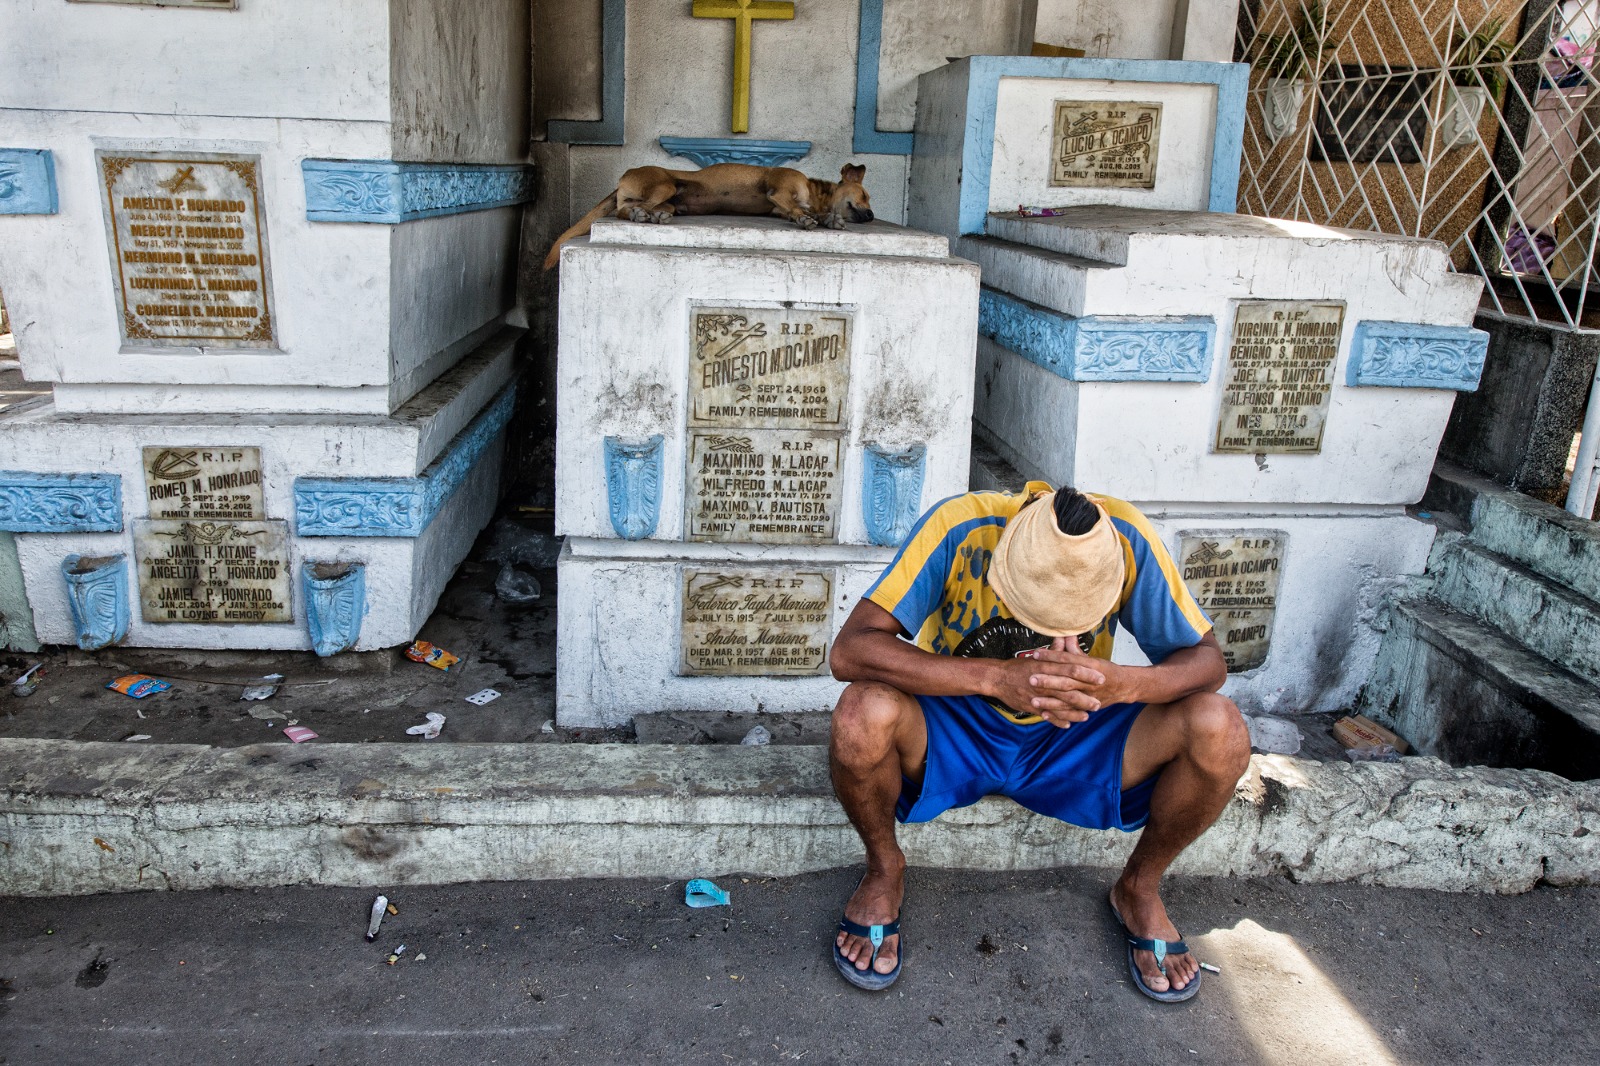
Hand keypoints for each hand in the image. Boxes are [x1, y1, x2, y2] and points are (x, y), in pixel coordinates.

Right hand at [986, 638, 1105, 726]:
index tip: (1101, 677)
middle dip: (1085, 696)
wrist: (996, 678)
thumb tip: (1064, 638)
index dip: (1087, 674)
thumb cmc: (1018, 667)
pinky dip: (1058, 721)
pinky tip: (1068, 725)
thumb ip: (1053, 652)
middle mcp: (1043, 681)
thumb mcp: (1036, 657)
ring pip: (1060, 705)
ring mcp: (1037, 695)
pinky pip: (1047, 716)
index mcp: (1046, 666)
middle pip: (1069, 689)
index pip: (1071, 668)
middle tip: (1099, 702)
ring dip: (1075, 712)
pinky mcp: (1031, 706)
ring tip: (1088, 715)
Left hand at [1030, 634, 1138, 711]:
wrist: (1125, 686)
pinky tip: (1044, 715)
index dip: (1052, 656)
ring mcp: (1089, 696)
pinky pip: (1071, 712)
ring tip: (1033, 701)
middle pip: (1068, 681)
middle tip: (1031, 679)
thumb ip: (1075, 650)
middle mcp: (1089, 681)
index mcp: (1091, 666)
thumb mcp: (1091, 658)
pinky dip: (1058, 714)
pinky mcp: (1087, 708)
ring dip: (1050, 701)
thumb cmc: (1105, 670)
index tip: (1036, 654)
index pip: (1068, 660)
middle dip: (1049, 681)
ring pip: (1068, 699)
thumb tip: (1064, 635)